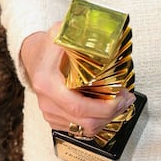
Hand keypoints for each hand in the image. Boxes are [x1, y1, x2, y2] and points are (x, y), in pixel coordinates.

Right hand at [20, 24, 134, 137]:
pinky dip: (97, 121)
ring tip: (121, 103)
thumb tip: (106, 34)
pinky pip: (78, 129)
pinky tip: (106, 108)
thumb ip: (81, 33)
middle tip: (127, 99)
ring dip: (107, 119)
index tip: (122, 96)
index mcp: (48, 82)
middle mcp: (47, 101)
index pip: (79, 106)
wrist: (33, 55)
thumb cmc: (50, 44)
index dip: (105, 107)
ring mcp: (49, 112)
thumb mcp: (63, 32)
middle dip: (112, 114)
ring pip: (83, 129)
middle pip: (85, 122)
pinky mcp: (53, 118)